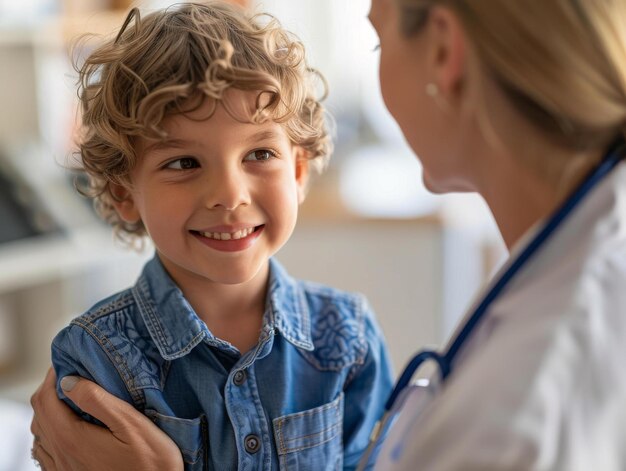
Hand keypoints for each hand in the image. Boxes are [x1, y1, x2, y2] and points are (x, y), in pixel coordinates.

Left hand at [30, 367, 182, 470]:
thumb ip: (99, 401)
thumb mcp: (133, 425)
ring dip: (49, 413)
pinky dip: (50, 434)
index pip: (45, 401)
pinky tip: (67, 431)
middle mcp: (61, 457)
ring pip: (40, 435)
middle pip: (39, 416)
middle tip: (70, 376)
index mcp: (73, 439)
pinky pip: (46, 454)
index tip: (66, 362)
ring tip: (70, 399)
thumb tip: (69, 381)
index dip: (52, 377)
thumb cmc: (152, 464)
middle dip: (50, 391)